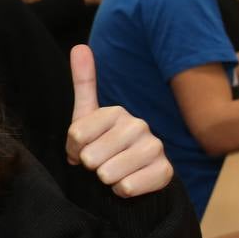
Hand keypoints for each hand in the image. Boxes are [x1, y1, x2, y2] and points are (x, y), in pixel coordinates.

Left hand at [65, 45, 172, 197]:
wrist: (132, 175)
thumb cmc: (104, 144)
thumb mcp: (87, 116)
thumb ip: (84, 84)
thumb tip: (80, 46)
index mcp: (117, 112)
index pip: (76, 135)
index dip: (73, 149)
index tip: (81, 149)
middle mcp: (139, 126)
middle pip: (91, 157)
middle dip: (89, 166)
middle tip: (99, 163)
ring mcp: (154, 148)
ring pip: (108, 174)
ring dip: (105, 179)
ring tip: (112, 173)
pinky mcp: (165, 172)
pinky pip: (128, 188)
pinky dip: (121, 191)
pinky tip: (126, 183)